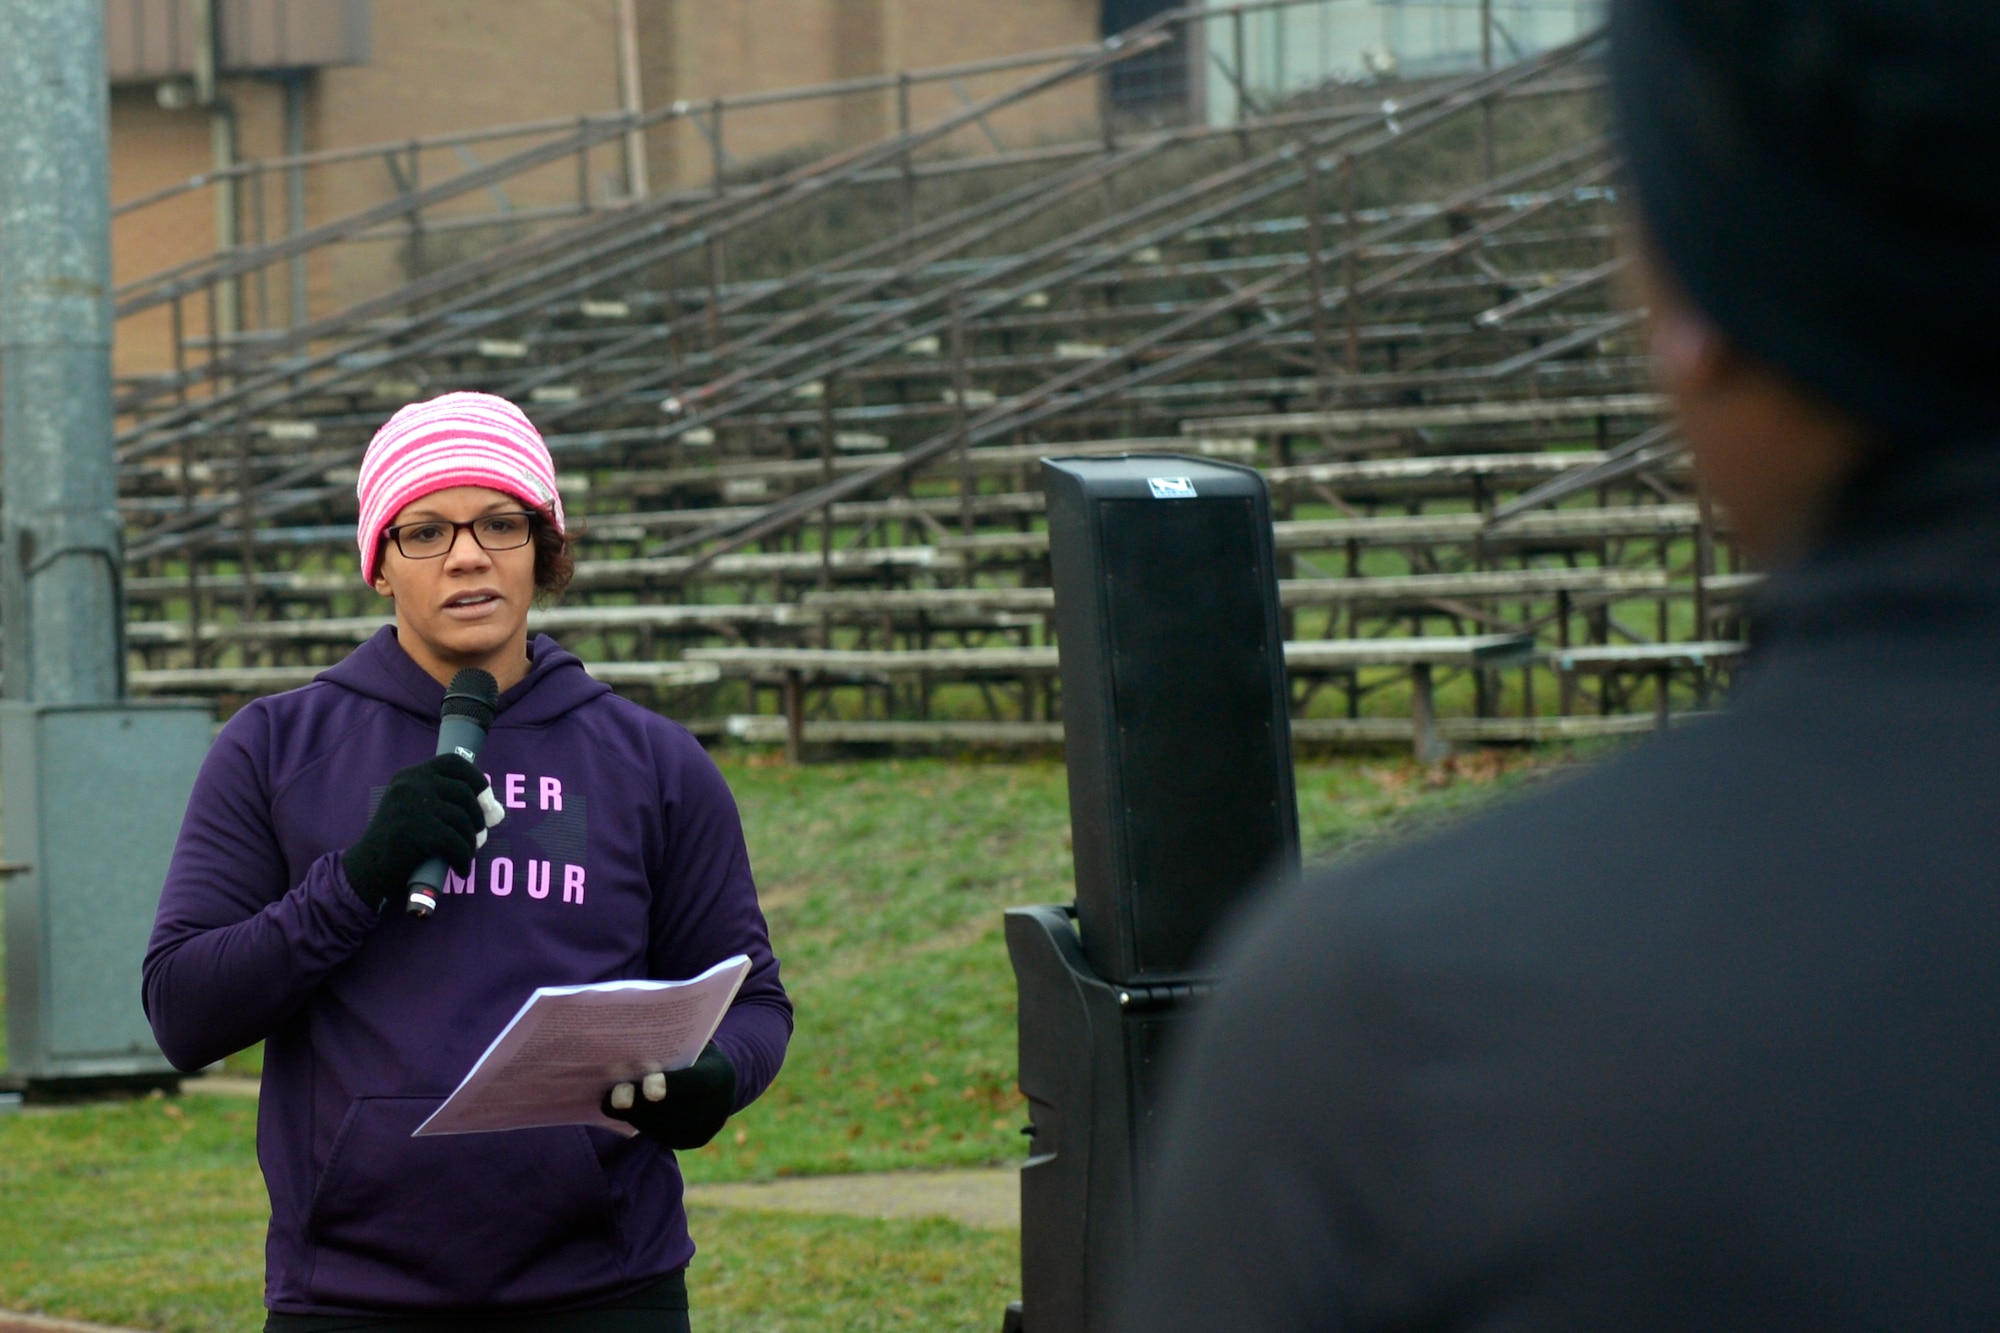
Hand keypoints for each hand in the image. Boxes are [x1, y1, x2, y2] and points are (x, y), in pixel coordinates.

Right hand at [341, 754, 498, 909]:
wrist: (367, 869)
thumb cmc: (398, 840)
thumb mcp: (417, 811)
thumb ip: (451, 804)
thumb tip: (498, 811)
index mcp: (411, 775)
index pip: (454, 762)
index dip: (476, 778)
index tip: (486, 799)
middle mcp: (411, 785)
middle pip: (465, 793)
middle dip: (479, 817)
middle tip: (479, 836)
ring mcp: (412, 806)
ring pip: (462, 819)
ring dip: (471, 841)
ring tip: (467, 854)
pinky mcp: (417, 831)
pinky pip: (456, 843)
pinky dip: (463, 859)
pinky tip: (461, 869)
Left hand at [603, 1043, 737, 1149]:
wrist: (723, 1083)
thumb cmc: (696, 1055)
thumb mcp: (691, 1045)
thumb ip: (670, 1050)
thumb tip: (630, 1056)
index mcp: (720, 1074)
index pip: (695, 1082)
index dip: (670, 1085)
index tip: (646, 1086)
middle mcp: (719, 1105)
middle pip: (674, 1108)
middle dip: (640, 1103)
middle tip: (612, 1096)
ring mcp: (708, 1127)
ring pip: (665, 1126)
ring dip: (635, 1115)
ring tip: (612, 1102)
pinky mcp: (695, 1140)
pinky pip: (664, 1136)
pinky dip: (643, 1124)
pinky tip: (627, 1112)